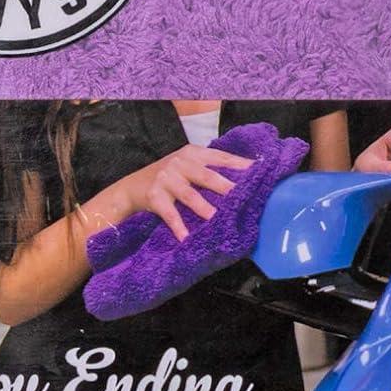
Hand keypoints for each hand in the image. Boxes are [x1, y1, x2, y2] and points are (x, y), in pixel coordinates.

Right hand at [119, 144, 252, 240]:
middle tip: (243, 196)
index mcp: (193, 153)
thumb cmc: (168, 177)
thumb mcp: (187, 165)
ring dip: (205, 208)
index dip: (239, 165)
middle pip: (207, 176)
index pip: (221, 158)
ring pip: (190, 195)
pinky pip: (169, 213)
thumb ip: (210, 169)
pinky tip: (186, 237)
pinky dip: (178, 226)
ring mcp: (166, 179)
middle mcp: (180, 163)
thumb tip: (245, 181)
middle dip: (226, 186)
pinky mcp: (154, 196)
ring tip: (218, 218)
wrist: (131, 187)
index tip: (259, 172)